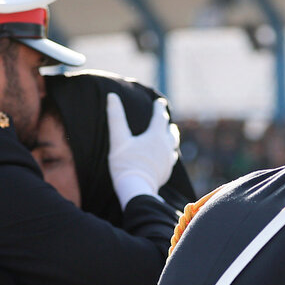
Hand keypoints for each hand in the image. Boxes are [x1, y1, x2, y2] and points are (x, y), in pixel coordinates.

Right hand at [106, 93, 178, 208]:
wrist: (136, 189)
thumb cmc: (125, 163)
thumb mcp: (118, 139)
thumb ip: (115, 117)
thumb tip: (112, 96)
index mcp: (155, 136)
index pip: (160, 117)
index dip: (159, 108)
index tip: (159, 102)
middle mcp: (165, 146)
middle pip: (170, 132)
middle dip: (167, 124)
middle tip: (166, 119)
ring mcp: (167, 160)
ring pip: (173, 145)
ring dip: (171, 138)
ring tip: (170, 136)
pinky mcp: (166, 172)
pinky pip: (171, 159)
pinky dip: (169, 153)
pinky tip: (168, 157)